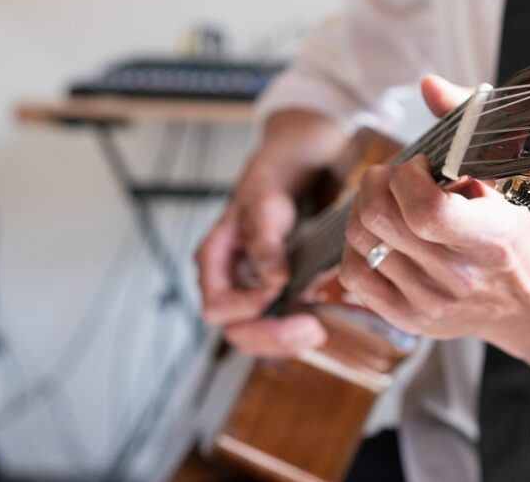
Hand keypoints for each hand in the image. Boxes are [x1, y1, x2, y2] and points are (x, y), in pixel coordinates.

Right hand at [196, 171, 325, 356]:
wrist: (282, 187)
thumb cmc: (267, 192)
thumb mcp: (264, 208)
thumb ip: (265, 242)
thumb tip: (273, 280)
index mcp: (212, 263)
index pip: (216, 305)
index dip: (246, 307)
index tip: (278, 290)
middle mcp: (224, 285)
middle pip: (235, 331)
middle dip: (272, 336)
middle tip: (311, 329)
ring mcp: (244, 296)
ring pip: (255, 337)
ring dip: (285, 342)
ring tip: (318, 332)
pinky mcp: (267, 301)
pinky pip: (273, 329)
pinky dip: (292, 334)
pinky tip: (317, 326)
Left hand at [337, 76, 529, 342]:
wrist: (525, 301)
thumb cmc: (509, 231)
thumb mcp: (503, 178)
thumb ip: (468, 124)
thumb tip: (429, 84)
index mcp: (492, 241)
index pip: (427, 213)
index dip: (408, 179)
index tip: (420, 167)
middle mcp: (460, 278)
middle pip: (382, 221)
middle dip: (377, 184)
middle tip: (393, 176)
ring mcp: (431, 304)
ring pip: (361, 243)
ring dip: (365, 208)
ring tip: (386, 200)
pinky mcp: (408, 320)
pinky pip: (353, 274)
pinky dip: (357, 245)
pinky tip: (380, 233)